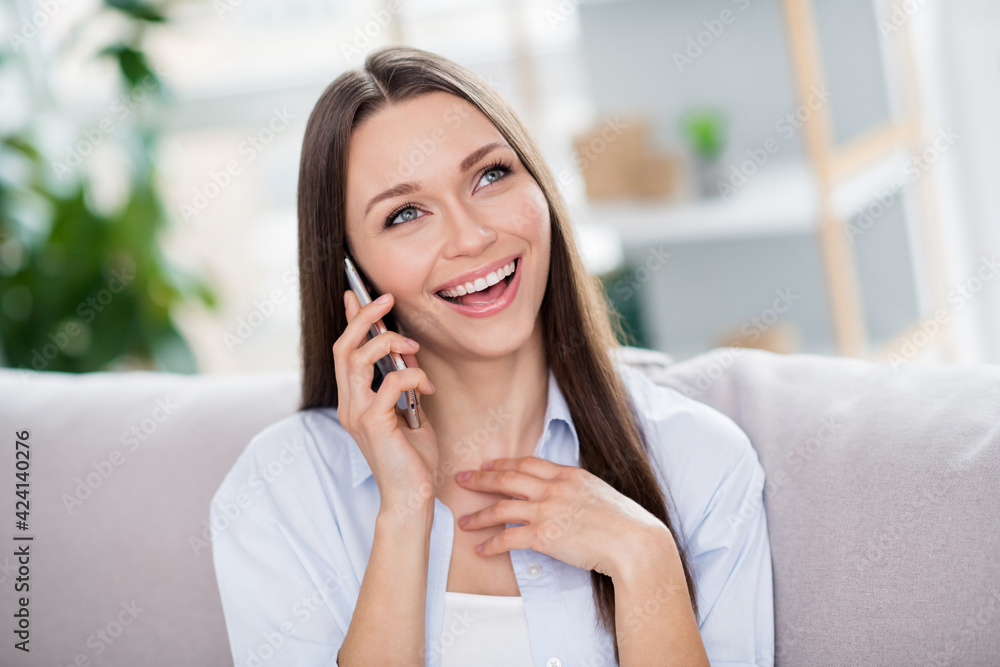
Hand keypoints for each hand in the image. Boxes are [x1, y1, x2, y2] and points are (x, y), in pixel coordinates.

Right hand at [334, 290, 439, 516]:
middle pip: (344, 348)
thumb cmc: (412, 459)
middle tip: (386, 299)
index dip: (349, 321)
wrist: (411, 497)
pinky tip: (428, 388)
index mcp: (353, 401)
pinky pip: (390, 384)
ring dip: (388, 343)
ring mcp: (357, 414)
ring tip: (413, 346)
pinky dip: (412, 376)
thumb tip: (407, 355)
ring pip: (357, 359)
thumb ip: (403, 386)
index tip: (356, 295)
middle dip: (364, 318)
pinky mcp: (374, 425)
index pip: (344, 352)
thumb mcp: (409, 413)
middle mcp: (349, 405)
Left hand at [454, 456, 674, 578]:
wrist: (634, 542)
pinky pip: (509, 538)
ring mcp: (547, 511)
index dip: (504, 463)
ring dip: (479, 515)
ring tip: (464, 521)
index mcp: (568, 475)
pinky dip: (492, 544)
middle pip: (508, 478)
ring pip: (502, 508)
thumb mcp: (599, 494)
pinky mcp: (544, 536)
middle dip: (481, 478)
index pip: (528, 463)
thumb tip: (564, 496)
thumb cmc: (624, 523)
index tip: (489, 464)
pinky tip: (482, 549)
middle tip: (462, 479)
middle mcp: (554, 489)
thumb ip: (576, 491)